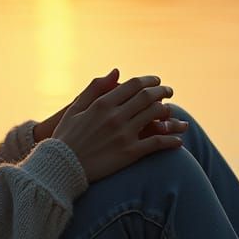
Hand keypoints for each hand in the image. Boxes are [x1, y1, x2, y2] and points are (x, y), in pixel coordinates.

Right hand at [49, 69, 188, 182]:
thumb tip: (116, 71)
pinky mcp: (129, 153)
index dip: (149, 81)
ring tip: (171, 112)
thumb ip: (95, 87)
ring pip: (154, 116)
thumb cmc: (65, 137)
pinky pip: (156, 143)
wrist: (60, 167)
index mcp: (102, 103)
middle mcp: (115, 116)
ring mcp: (124, 134)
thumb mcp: (75, 108)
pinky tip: (178, 141)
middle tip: (169, 92)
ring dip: (167, 112)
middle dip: (162, 92)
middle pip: (147, 97)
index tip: (156, 82)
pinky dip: (170, 141)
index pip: (133, 85)